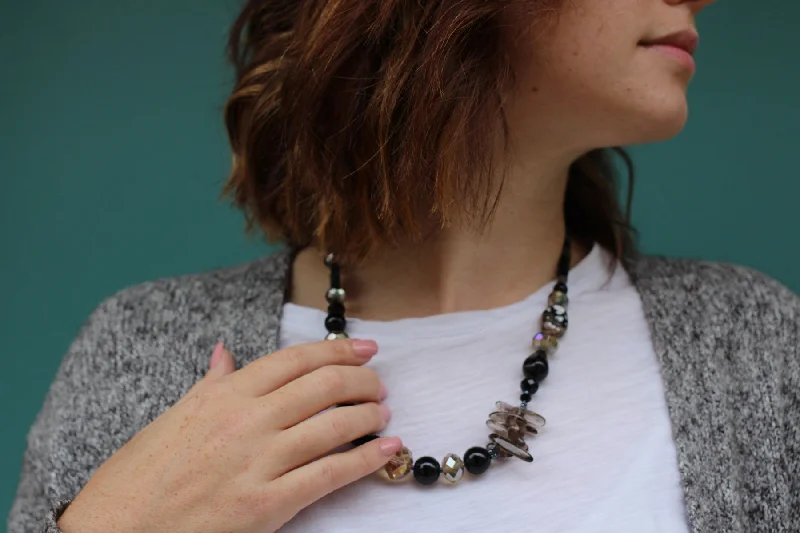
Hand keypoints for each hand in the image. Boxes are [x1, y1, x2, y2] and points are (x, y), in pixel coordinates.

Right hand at [58, 339, 399, 532]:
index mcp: (225, 394)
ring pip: (333, 425)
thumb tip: (226, 352)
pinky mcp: (267, 503)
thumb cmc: (141, 475)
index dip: (337, 349)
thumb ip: (211, 383)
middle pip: (323, 386)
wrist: (115, 530)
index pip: (295, 359)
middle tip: (377, 383)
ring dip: (368, 415)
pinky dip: (365, 459)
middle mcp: (247, 419)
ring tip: (382, 413)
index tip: (364, 348)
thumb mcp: (175, 416)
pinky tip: (386, 449)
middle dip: (361, 380)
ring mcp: (259, 461)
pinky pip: (330, 474)